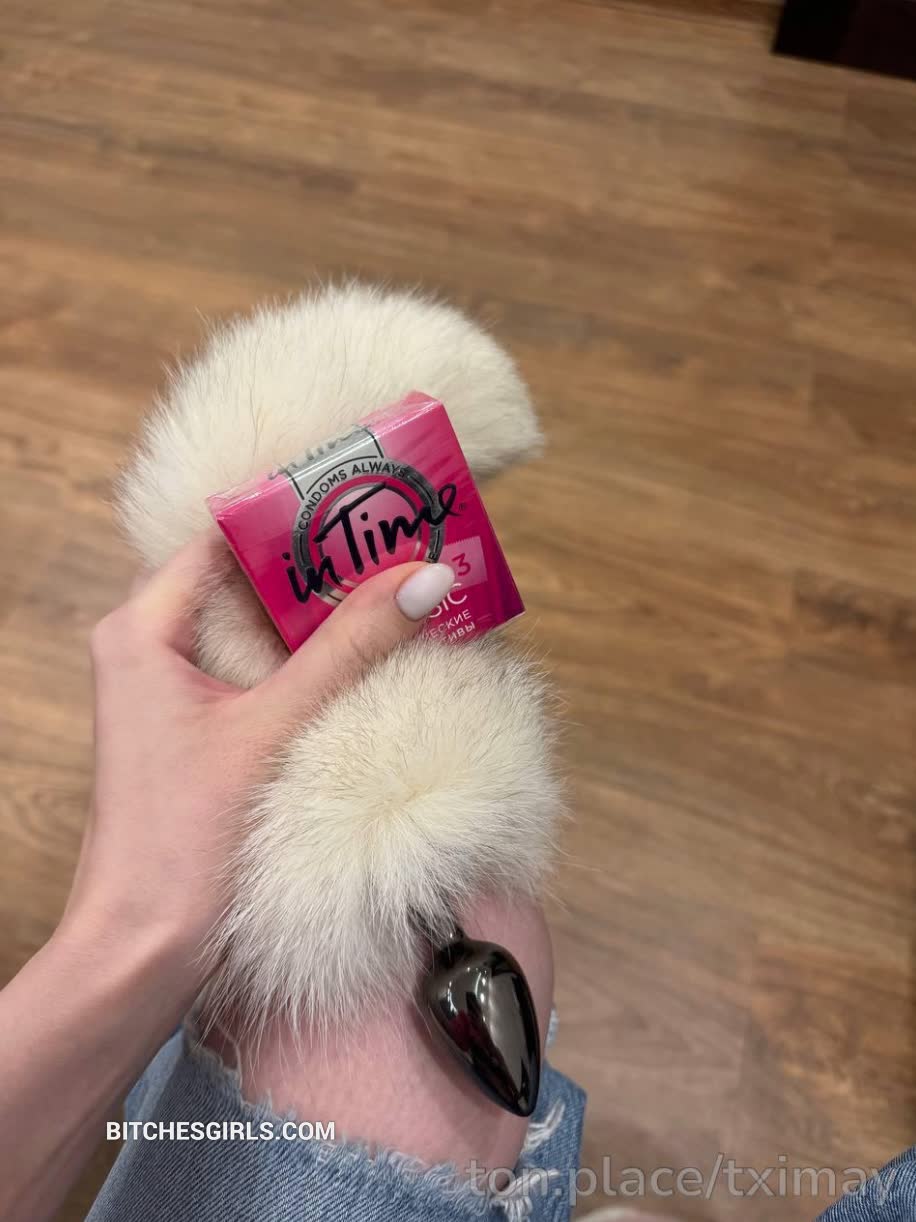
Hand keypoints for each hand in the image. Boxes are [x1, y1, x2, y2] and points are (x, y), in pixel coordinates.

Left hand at [64, 532, 455, 1007]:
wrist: (146, 949)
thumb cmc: (180, 841)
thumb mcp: (271, 729)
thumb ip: (348, 650)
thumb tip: (425, 578)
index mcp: (142, 628)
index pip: (223, 538)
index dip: (294, 514)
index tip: (366, 497)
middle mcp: (153, 648)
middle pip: (248, 580)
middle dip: (324, 565)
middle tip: (402, 538)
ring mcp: (177, 691)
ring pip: (262, 628)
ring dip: (326, 615)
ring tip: (401, 586)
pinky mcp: (204, 730)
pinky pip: (266, 673)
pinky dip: (315, 662)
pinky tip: (373, 655)